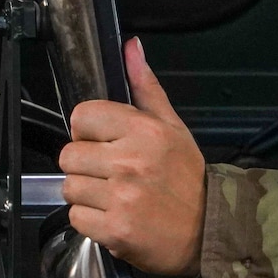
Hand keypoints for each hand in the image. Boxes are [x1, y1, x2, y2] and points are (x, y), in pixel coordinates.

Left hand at [59, 37, 206, 275]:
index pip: (82, 116)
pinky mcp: (114, 230)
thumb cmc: (187, 177)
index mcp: (144, 130)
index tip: (104, 142)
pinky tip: (114, 216)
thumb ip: (146, 87)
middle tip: (111, 173)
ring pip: (69, 187)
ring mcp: (121, 197)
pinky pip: (76, 218)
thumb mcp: (173, 126)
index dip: (88, 131)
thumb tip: (130, 47)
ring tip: (113, 196)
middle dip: (85, 165)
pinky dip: (90, 220)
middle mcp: (130, 161)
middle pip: (69, 155)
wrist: (208, 230)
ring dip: (86, 194)